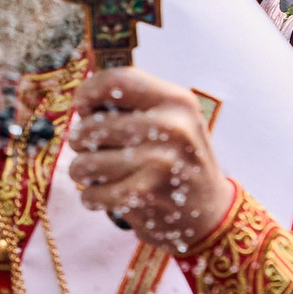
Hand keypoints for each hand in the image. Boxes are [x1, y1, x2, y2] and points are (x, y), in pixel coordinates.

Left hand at [66, 67, 235, 252]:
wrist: (211, 213)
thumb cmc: (178, 160)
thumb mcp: (173, 121)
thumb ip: (134, 104)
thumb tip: (82, 99)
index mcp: (177, 102)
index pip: (117, 81)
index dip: (88, 92)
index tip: (82, 106)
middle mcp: (171, 128)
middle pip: (91, 127)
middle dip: (81, 142)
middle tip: (95, 150)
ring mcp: (158, 163)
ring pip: (84, 164)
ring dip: (84, 172)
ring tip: (103, 174)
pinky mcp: (145, 196)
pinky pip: (91, 194)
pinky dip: (93, 197)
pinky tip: (112, 196)